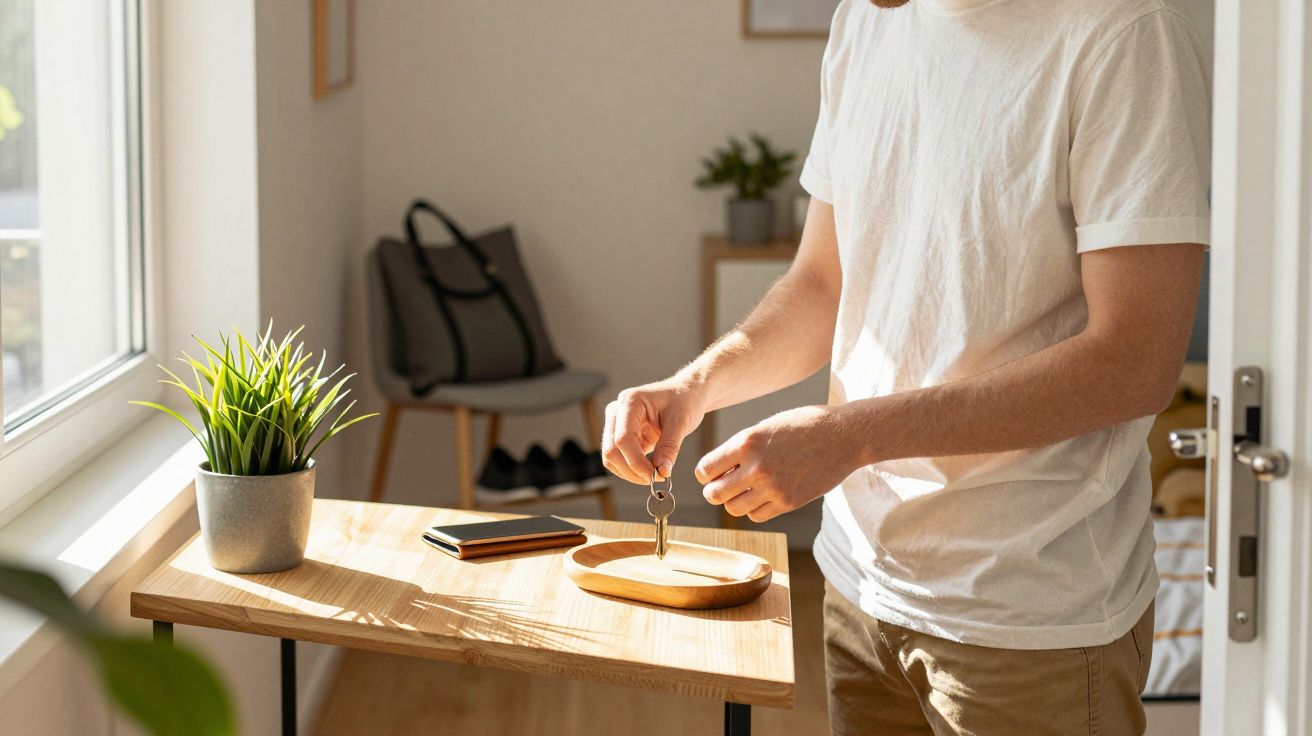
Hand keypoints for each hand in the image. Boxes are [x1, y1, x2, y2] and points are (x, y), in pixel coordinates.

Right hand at [601, 379, 708, 484]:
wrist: (686, 393)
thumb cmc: (684, 400)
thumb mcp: (681, 422)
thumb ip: (669, 447)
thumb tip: (661, 472)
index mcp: (630, 401)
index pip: (623, 438)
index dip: (636, 461)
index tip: (655, 475)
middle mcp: (617, 411)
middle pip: (611, 450)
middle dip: (632, 470)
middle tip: (656, 478)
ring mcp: (617, 423)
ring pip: (611, 457)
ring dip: (630, 472)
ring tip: (656, 473)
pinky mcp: (622, 435)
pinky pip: (619, 458)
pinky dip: (632, 469)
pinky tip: (651, 469)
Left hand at [697, 405, 860, 521]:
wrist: (844, 436)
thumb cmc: (804, 425)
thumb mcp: (767, 426)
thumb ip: (742, 446)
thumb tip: (719, 467)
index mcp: (747, 441)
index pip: (705, 469)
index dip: (706, 473)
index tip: (713, 472)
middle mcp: (756, 466)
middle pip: (714, 494)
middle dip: (714, 490)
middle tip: (723, 485)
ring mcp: (773, 487)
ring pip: (733, 508)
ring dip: (734, 501)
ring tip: (745, 490)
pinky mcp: (788, 502)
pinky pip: (756, 516)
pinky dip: (754, 509)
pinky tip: (763, 496)